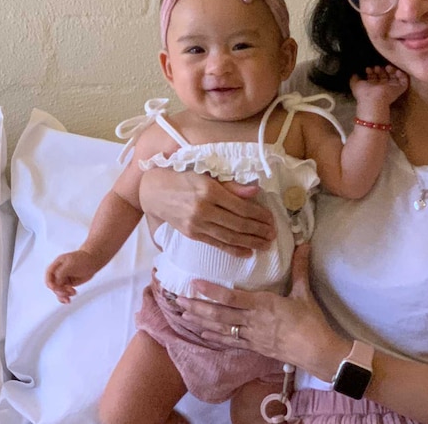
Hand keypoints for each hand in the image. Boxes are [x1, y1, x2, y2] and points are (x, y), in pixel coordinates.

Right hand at [45, 249, 101, 303]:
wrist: (93, 261)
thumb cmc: (82, 259)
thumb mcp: (70, 265)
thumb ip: (61, 273)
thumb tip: (55, 284)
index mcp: (56, 265)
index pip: (48, 276)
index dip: (50, 283)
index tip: (55, 288)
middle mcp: (58, 273)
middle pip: (53, 285)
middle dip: (60, 290)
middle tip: (68, 291)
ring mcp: (63, 279)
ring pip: (58, 291)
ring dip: (63, 295)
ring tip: (73, 293)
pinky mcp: (68, 284)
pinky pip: (63, 293)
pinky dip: (65, 297)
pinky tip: (69, 300)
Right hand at [138, 167, 275, 257]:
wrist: (154, 191)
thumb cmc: (182, 178)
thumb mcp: (206, 174)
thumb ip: (231, 185)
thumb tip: (255, 191)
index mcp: (209, 190)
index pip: (241, 206)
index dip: (259, 215)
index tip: (271, 219)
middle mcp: (203, 209)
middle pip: (238, 223)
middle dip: (258, 230)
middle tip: (273, 234)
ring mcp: (196, 224)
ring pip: (229, 236)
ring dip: (250, 242)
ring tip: (266, 245)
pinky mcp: (191, 234)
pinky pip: (216, 244)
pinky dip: (233, 249)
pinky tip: (247, 252)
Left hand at [176, 244, 347, 379]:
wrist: (318, 352)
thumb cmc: (311, 322)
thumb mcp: (304, 293)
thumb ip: (299, 268)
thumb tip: (303, 243)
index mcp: (264, 305)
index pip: (232, 297)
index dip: (211, 291)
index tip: (194, 284)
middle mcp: (253, 321)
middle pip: (219, 314)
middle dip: (197, 307)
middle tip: (178, 301)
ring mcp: (252, 336)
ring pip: (221, 329)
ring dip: (201, 322)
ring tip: (183, 315)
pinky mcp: (254, 347)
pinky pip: (230, 342)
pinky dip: (215, 338)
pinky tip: (202, 334)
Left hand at [350, 65, 408, 114]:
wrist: (373, 99)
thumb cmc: (363, 93)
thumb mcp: (355, 84)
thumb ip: (354, 78)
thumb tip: (354, 73)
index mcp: (372, 87)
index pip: (374, 77)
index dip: (371, 71)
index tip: (367, 68)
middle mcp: (382, 87)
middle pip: (383, 76)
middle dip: (380, 69)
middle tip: (376, 67)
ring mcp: (391, 88)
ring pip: (394, 76)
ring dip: (391, 70)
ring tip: (387, 67)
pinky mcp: (399, 88)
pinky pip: (404, 81)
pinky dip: (402, 75)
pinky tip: (396, 71)